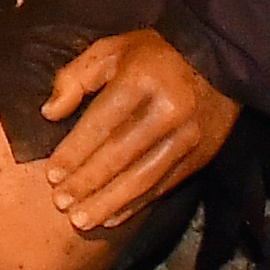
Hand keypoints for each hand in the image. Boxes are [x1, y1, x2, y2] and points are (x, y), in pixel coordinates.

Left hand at [32, 27, 239, 234]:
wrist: (220, 58)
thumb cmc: (153, 55)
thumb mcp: (111, 49)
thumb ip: (76, 77)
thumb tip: (49, 112)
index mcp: (141, 81)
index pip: (101, 124)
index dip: (75, 152)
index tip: (51, 174)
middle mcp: (167, 112)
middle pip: (120, 155)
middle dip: (87, 183)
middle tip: (60, 203)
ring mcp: (187, 137)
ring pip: (142, 178)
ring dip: (109, 202)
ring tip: (81, 221)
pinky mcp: (201, 156)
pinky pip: (163, 186)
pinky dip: (136, 204)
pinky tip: (112, 217)